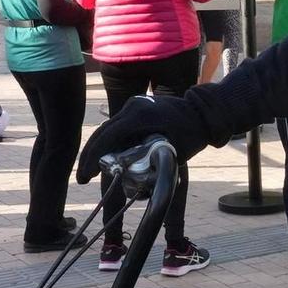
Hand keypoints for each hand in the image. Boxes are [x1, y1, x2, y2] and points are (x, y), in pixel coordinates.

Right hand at [76, 94, 209, 183]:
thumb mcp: (172, 153)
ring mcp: (134, 104)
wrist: (205, 113)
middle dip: (91, 155)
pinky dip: (111, 141)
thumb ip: (150, 165)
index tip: (86, 176)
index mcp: (139, 115)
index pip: (108, 137)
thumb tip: (130, 182)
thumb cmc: (192, 134)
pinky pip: (118, 126)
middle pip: (103, 132)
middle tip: (83, 177)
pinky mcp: (137, 107)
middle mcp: (132, 106)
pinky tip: (106, 157)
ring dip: (99, 149)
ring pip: (108, 129)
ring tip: (91, 170)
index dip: (93, 158)